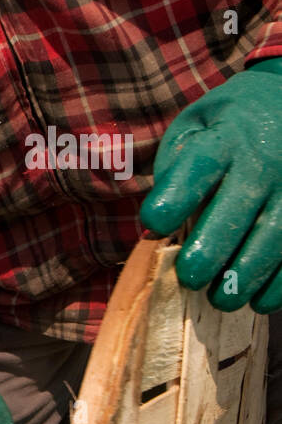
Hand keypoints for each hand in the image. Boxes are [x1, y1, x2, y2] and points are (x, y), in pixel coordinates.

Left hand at [140, 58, 281, 311]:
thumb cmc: (231, 123)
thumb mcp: (196, 125)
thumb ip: (176, 167)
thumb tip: (157, 225)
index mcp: (226, 139)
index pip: (199, 167)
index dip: (175, 198)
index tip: (154, 226)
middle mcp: (265, 162)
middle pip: (238, 211)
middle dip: (211, 251)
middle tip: (190, 278)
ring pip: (275, 237)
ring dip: (247, 275)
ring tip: (221, 300)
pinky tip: (261, 300)